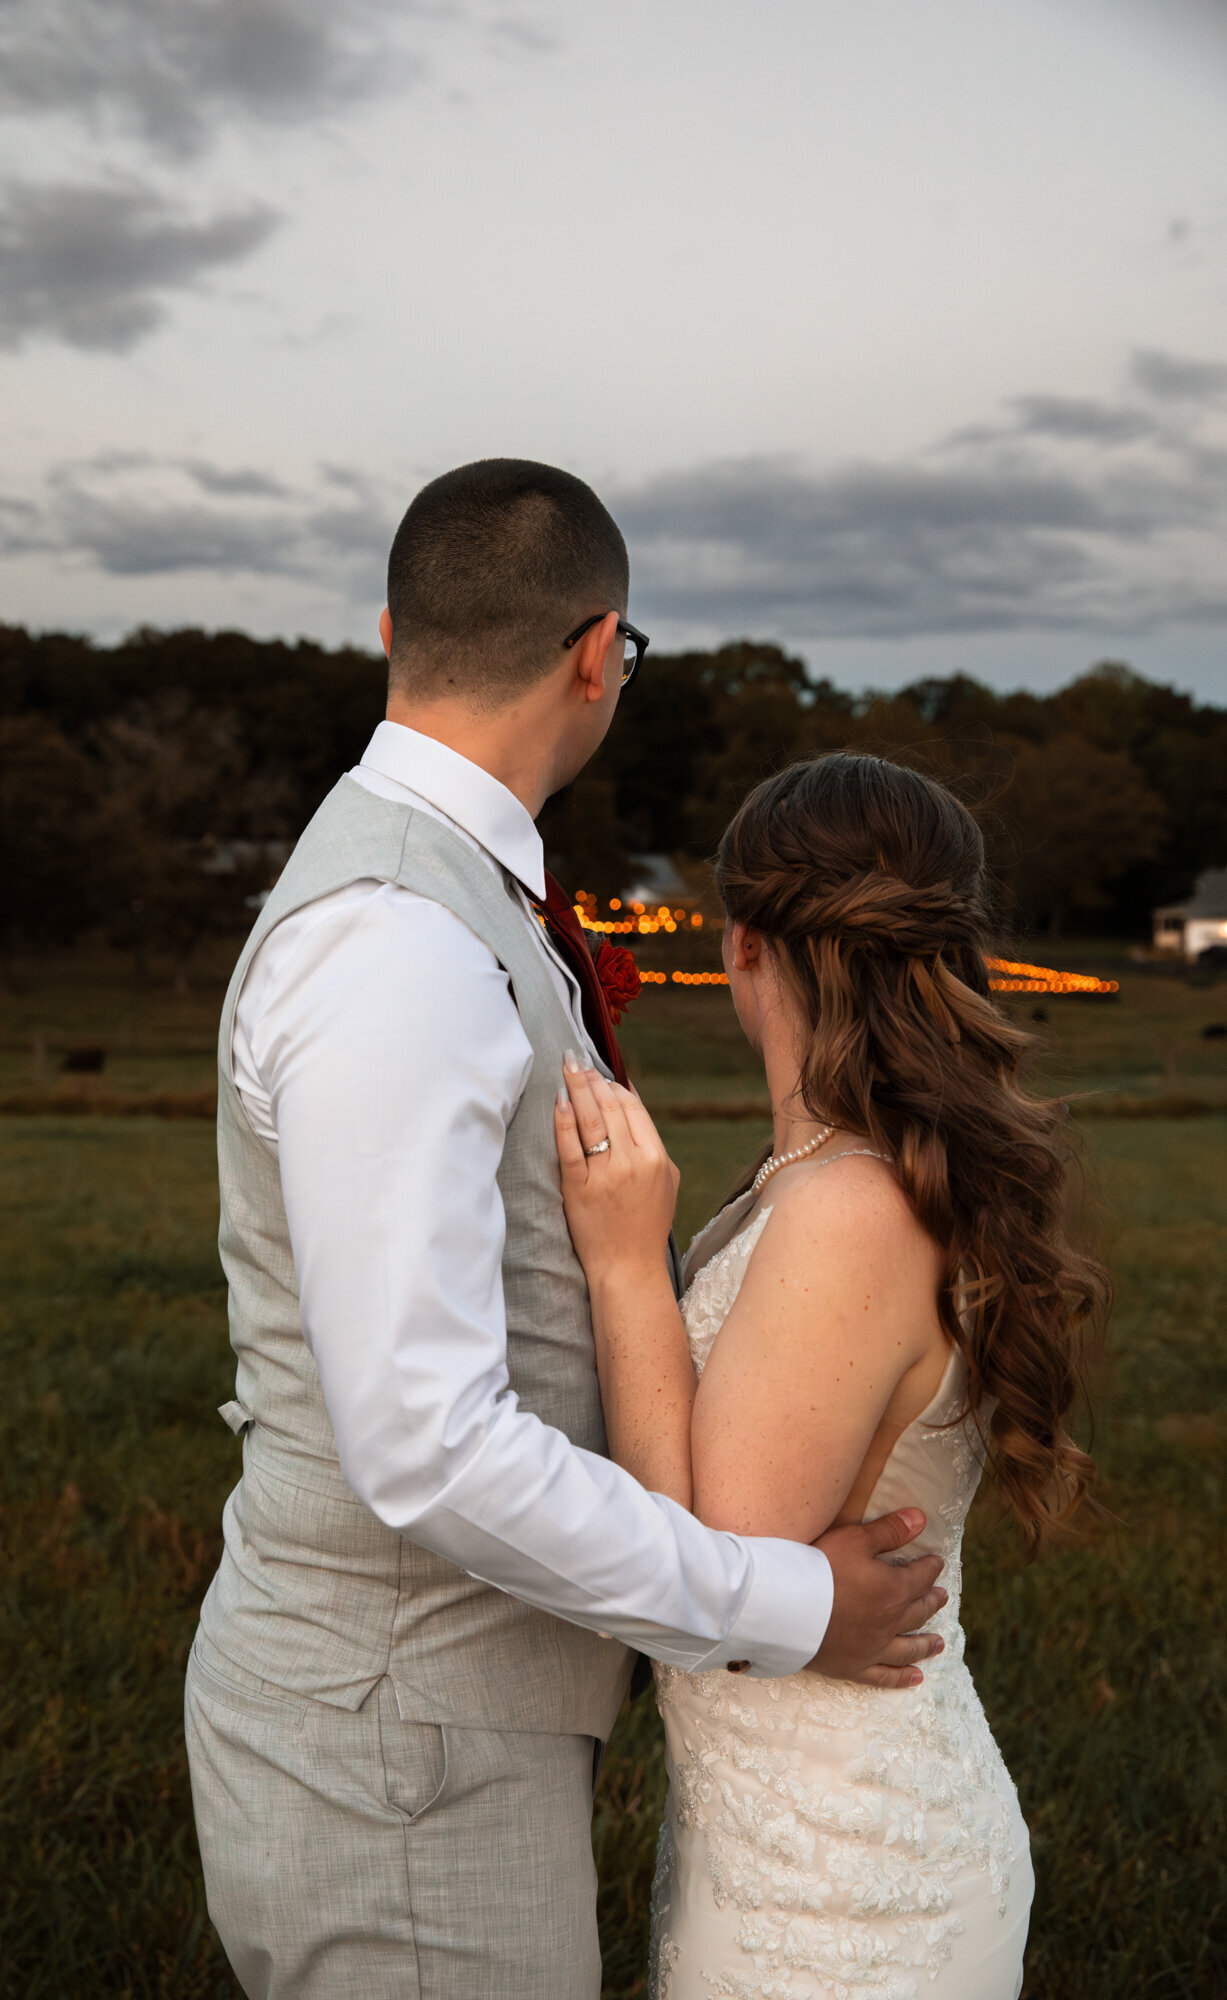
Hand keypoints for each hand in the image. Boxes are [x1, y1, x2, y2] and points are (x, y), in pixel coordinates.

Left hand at [554, 1059, 679, 1276]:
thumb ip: (653, 1145)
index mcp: (657, 1158)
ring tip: (566, 1068)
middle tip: (576, 1060)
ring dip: (577, 1088)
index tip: (599, 1074)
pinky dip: (563, 1120)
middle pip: (611, 1108)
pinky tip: (557, 1100)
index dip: (614, 1086)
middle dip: (592, 1079)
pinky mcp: (579, 1188)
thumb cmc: (646, 1225)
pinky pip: (569, 1146)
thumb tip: (632, 1105)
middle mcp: (633, 1162)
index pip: (633, 1108)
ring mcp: (606, 1175)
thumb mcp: (666, 1183)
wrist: (628, 1268)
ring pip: (591, 1120)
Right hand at [805, 1508, 947, 1689]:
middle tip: (942, 1597)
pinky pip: (885, 1676)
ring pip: (908, 1647)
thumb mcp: (855, 1539)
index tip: (937, 1563)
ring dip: (926, 1644)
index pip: (920, 1577)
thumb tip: (921, 1518)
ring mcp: (874, 1648)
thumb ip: (889, 1530)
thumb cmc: (820, 1568)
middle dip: (931, 1602)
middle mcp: (891, 1622)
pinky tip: (915, 1678)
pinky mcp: (855, 1666)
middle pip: (918, 1611)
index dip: (930, 1568)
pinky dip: (902, 1677)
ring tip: (939, 1643)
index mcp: (894, 1590)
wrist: (788, 1610)